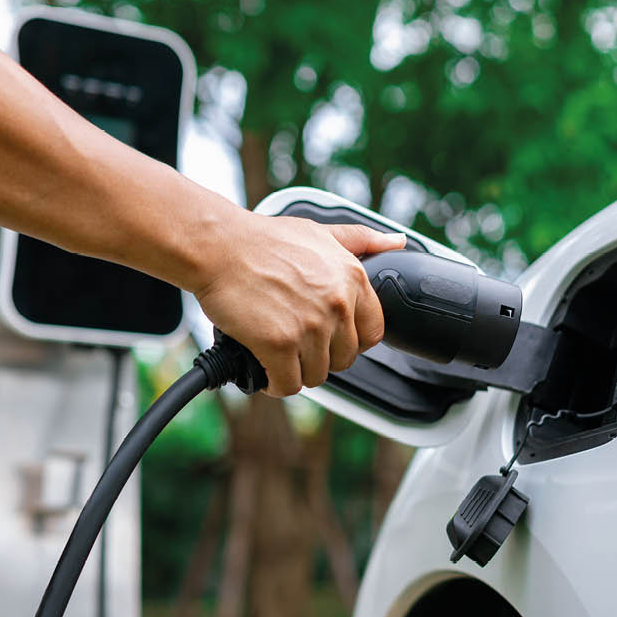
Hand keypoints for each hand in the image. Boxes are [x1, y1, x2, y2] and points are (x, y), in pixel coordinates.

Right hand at [194, 211, 405, 396]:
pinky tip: (265, 370)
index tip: (331, 340)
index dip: (350, 341)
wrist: (219, 246)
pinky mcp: (279, 344)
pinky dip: (275, 384)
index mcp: (352, 279)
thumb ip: (361, 240)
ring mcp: (310, 326)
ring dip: (296, 371)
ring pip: (316, 375)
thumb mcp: (321, 232)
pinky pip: (288, 384)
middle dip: (321, 357)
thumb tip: (397, 242)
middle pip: (343, 359)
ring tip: (278, 356)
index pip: (373, 333)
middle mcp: (337, 304)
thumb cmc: (263, 239)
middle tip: (296, 345)